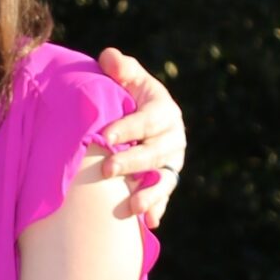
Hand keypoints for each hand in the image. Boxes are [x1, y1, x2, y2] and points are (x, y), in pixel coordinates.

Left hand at [96, 46, 184, 229]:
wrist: (139, 123)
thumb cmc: (128, 98)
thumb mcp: (128, 81)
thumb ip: (121, 70)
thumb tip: (108, 56)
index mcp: (164, 111)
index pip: (147, 120)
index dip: (128, 127)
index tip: (106, 135)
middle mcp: (172, 138)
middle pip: (155, 152)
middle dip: (132, 162)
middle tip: (107, 170)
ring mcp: (171, 162)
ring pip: (164, 179)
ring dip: (149, 194)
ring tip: (132, 207)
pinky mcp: (166, 181)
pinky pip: (164, 197)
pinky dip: (157, 209)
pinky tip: (149, 223)